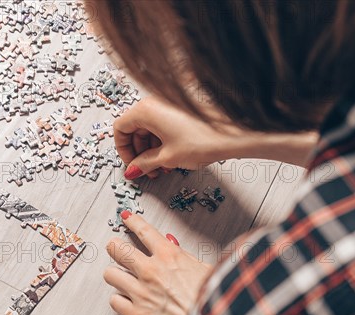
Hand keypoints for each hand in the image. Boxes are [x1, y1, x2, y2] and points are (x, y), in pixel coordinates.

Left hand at [104, 211, 211, 314]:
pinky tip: (128, 303)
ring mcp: (140, 292)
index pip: (144, 230)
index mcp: (169, 255)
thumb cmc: (215, 300)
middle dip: (114, 247)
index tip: (125, 217)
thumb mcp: (205, 269)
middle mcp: (150, 271)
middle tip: (116, 249)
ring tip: (122, 280)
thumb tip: (172, 246)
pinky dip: (120, 301)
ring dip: (116, 276)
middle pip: (117, 248)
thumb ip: (185, 257)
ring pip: (110, 274)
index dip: (132, 221)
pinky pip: (114, 301)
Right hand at [115, 96, 240, 178]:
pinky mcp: (180, 110)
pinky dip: (161, 142)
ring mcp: (168, 105)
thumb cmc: (204, 140)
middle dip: (138, 152)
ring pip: (149, 129)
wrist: (234, 133)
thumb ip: (144, 164)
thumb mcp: (167, 157)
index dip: (122, 150)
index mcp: (145, 110)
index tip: (130, 164)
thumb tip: (133, 170)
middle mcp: (155, 103)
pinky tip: (170, 159)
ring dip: (150, 150)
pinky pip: (162, 126)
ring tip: (160, 169)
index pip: (119, 128)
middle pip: (134, 128)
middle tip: (145, 170)